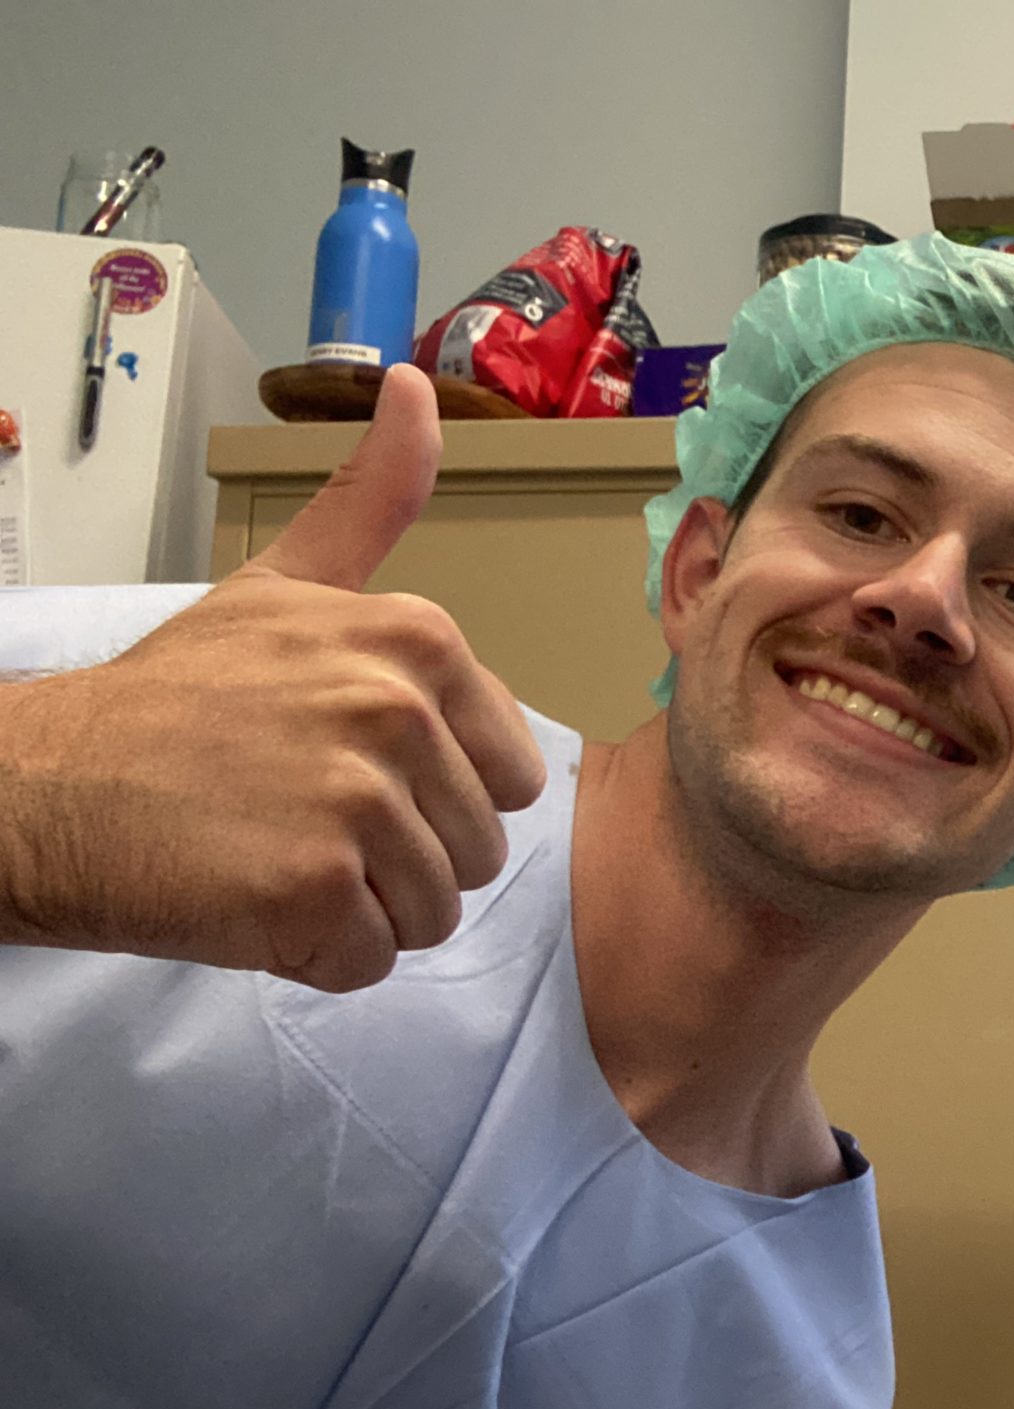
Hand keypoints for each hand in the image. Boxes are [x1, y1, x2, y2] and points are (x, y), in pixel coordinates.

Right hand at [0, 364, 546, 990]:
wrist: (43, 785)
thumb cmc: (171, 700)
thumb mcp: (283, 585)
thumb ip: (372, 502)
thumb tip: (420, 389)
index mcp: (418, 641)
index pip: (511, 776)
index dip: (432, 794)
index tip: (338, 767)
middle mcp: (399, 709)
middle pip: (477, 849)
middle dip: (398, 858)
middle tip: (296, 819)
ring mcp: (358, 798)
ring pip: (434, 910)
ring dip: (361, 909)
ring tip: (273, 855)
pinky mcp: (312, 886)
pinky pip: (371, 959)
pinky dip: (316, 954)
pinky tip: (251, 900)